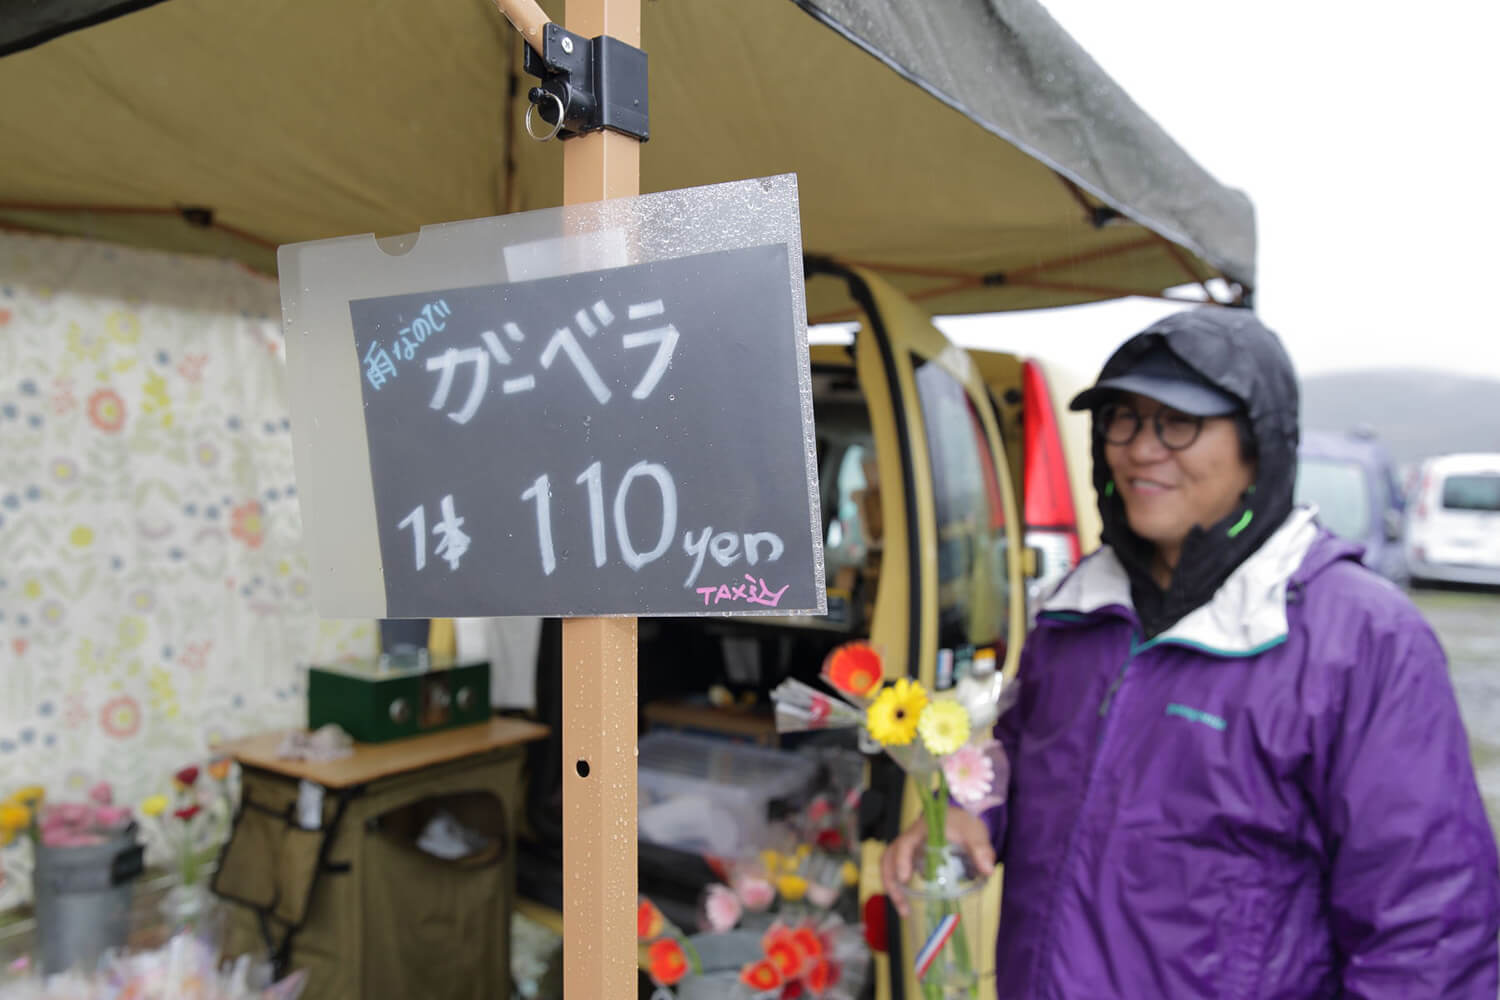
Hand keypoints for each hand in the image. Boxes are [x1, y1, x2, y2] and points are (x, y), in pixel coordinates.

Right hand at [879, 807, 994, 917]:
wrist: (959, 818)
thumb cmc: (964, 823)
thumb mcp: (974, 833)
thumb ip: (981, 850)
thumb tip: (987, 870)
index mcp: (922, 830)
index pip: (905, 844)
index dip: (902, 860)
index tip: (905, 878)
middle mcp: (910, 839)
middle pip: (888, 857)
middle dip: (891, 881)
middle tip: (903, 906)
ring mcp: (909, 850)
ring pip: (890, 865)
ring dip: (893, 887)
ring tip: (905, 911)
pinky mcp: (912, 859)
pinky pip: (899, 871)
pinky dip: (901, 888)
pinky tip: (911, 904)